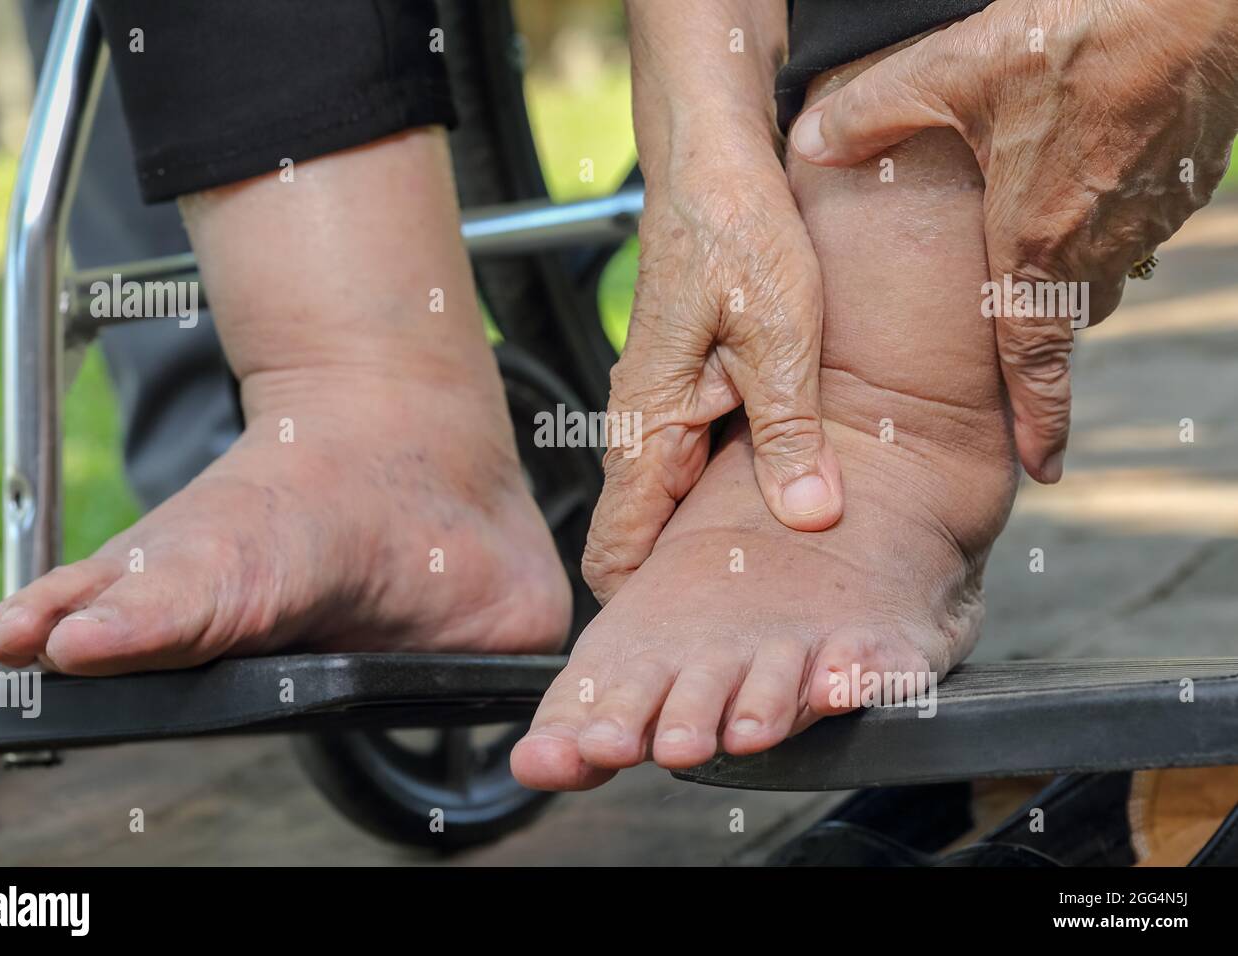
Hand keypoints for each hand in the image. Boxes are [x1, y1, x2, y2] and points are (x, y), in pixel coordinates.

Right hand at [582, 158, 842, 603]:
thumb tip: (810, 515)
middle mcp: (640, 428)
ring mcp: (659, 410)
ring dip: (707, 544)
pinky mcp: (683, 391)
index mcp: (648, 427)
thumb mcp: (782, 337)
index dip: (638, 607)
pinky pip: (691, 466)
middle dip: (682, 587)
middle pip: (640, 539)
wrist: (714, 168)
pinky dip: (723, 497)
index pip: (613, 548)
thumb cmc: (736, 236)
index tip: (684, 646)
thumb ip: (791, 434)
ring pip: (670, 505)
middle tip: (746, 629)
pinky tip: (779, 503)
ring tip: (768, 584)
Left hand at [791, 0, 1237, 481]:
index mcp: (1035, 241)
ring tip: (1040, 248)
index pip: (1035, 359)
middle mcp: (1096, 243)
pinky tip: (1085, 177)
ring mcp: (1148, 214)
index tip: (1041, 467)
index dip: (1039, 420)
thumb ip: (872, 114)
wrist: (1192, 0)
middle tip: (1012, 337)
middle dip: (1037, 330)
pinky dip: (1106, 220)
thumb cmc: (1073, 36)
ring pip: (1102, 271)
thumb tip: (810, 139)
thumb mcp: (951, 72)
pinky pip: (1136, 225)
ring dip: (1070, 272)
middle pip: (1064, 314)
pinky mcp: (1183, 180)